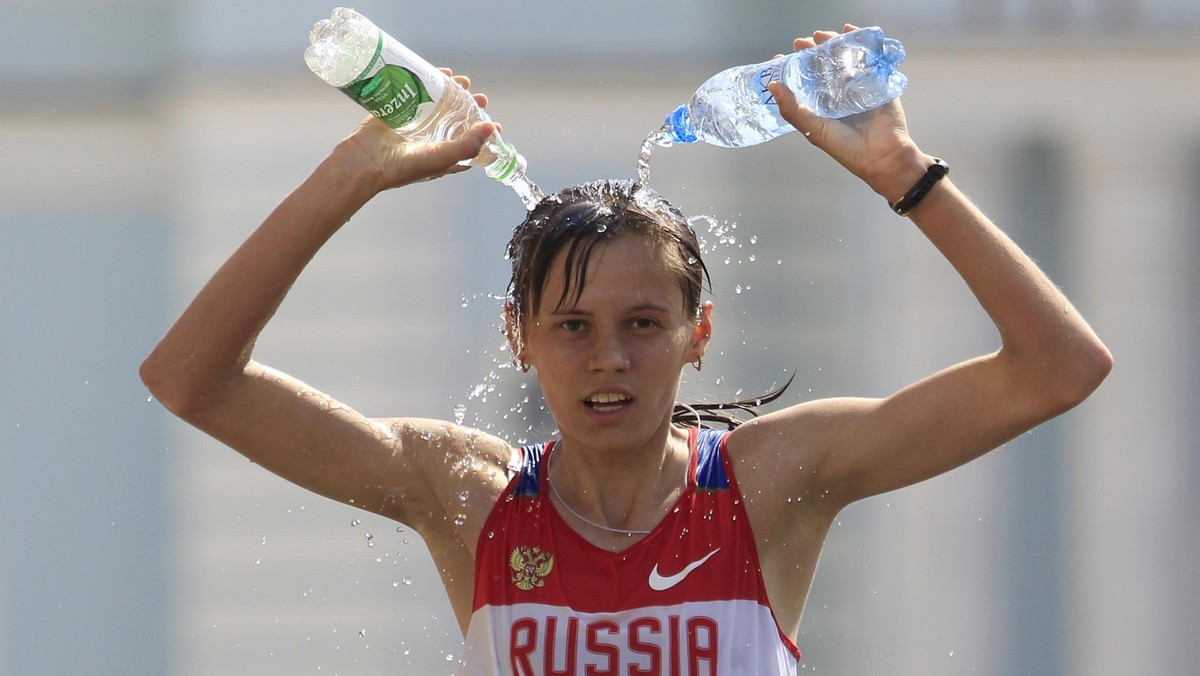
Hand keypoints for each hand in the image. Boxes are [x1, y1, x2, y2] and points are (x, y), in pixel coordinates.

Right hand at [338, 69, 497, 191]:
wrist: (365, 160)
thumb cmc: (404, 166)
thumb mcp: (442, 158)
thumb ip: (468, 145)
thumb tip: (492, 127)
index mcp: (441, 158)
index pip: (467, 147)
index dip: (481, 136)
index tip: (494, 122)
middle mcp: (429, 142)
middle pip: (454, 122)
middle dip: (469, 108)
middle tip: (479, 97)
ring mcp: (413, 126)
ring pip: (437, 106)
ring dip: (451, 92)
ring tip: (462, 81)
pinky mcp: (397, 112)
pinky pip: (415, 94)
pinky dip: (428, 83)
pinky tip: (438, 73)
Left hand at [769, 25, 926, 197]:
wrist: (882, 155)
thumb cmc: (846, 147)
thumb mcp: (814, 129)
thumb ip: (793, 109)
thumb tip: (772, 86)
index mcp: (822, 105)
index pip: (805, 82)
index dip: (794, 68)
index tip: (782, 57)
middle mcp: (839, 94)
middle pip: (823, 66)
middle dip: (811, 51)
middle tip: (802, 42)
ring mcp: (859, 85)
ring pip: (843, 58)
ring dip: (832, 43)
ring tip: (821, 36)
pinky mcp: (878, 79)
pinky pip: (867, 57)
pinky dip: (859, 42)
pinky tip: (849, 31)